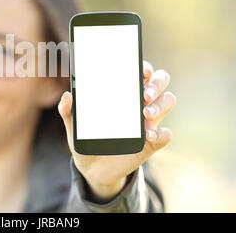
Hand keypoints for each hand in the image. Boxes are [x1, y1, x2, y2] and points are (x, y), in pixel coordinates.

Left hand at [58, 60, 176, 200]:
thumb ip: (67, 110)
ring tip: (144, 113)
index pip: (141, 71)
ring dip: (160, 104)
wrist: (92, 168)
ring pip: (168, 101)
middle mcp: (140, 102)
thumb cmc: (86, 138)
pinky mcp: (151, 142)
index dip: (145, 67)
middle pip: (160, 81)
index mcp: (123, 92)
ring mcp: (148, 122)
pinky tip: (147, 135)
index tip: (141, 70)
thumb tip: (67, 95)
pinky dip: (160, 133)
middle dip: (156, 83)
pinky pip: (166, 135)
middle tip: (144, 94)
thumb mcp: (74, 124)